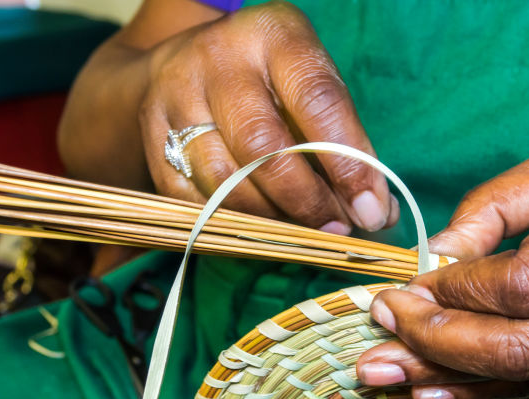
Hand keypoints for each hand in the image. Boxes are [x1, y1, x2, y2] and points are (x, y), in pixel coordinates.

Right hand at [139, 1, 396, 233]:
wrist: (184, 64)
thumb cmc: (269, 82)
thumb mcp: (312, 87)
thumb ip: (346, 143)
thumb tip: (376, 213)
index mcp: (274, 35)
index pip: (317, 101)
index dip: (348, 164)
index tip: (371, 210)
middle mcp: (219, 60)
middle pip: (263, 147)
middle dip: (306, 200)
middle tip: (335, 227)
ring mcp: (177, 97)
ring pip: (224, 180)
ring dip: (270, 220)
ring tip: (302, 232)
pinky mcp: (152, 136)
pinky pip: (192, 199)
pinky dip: (232, 224)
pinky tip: (260, 231)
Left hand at [356, 135, 528, 398]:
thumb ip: (497, 205)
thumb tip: (432, 259)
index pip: (526, 284)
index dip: (455, 294)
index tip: (404, 287)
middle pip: (524, 346)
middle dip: (436, 345)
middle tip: (379, 333)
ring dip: (448, 379)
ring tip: (380, 376)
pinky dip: (487, 392)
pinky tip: (434, 390)